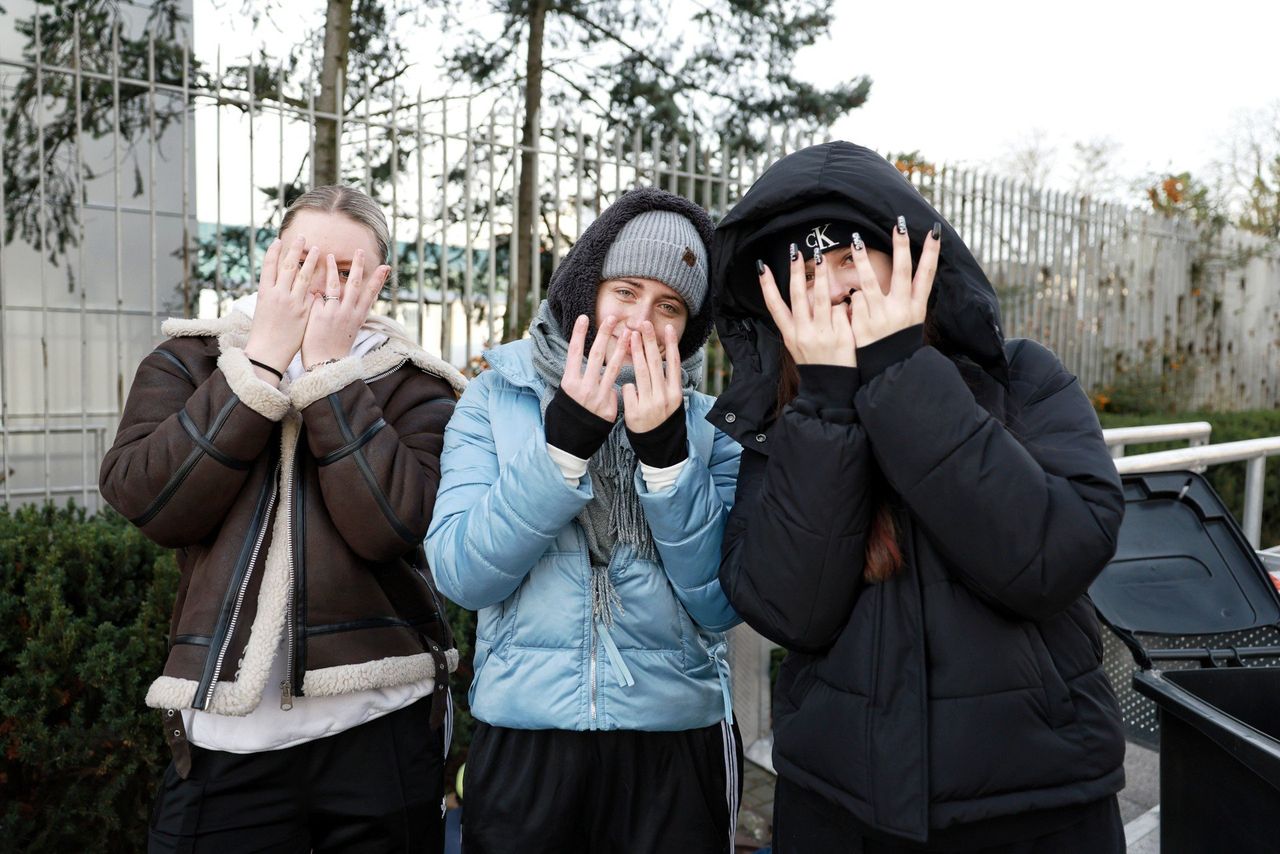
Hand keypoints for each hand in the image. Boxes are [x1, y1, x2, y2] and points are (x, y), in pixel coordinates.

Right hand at [244, 235, 320, 376]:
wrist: (267, 353)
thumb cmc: (264, 332)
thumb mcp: (263, 309)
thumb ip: (273, 294)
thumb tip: (281, 282)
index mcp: (264, 293)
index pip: (268, 267)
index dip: (274, 252)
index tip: (279, 240)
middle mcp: (277, 295)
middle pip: (287, 267)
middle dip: (295, 250)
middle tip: (302, 237)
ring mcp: (292, 303)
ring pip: (303, 276)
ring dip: (310, 261)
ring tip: (317, 249)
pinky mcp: (304, 312)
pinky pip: (312, 293)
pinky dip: (317, 282)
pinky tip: (325, 273)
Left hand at [300, 249, 389, 367]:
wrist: (326, 365)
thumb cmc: (336, 350)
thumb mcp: (350, 331)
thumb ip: (350, 314)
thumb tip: (350, 300)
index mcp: (358, 318)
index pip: (370, 294)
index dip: (378, 280)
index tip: (385, 267)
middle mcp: (349, 313)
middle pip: (355, 285)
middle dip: (358, 267)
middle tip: (360, 251)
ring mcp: (335, 313)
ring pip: (335, 285)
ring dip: (333, 268)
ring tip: (330, 255)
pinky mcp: (320, 314)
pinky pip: (317, 295)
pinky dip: (314, 287)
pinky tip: (310, 274)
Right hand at [561, 314, 627, 420]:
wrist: (571, 440)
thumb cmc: (568, 412)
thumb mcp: (566, 392)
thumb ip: (579, 378)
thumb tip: (595, 368)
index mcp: (569, 382)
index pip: (574, 352)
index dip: (578, 334)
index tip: (584, 317)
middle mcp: (583, 388)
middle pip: (595, 356)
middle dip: (604, 335)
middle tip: (612, 317)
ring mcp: (597, 398)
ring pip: (612, 369)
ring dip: (621, 350)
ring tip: (628, 334)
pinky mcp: (609, 409)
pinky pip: (616, 392)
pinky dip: (617, 387)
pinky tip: (619, 386)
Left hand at [622, 321, 682, 432]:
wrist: (658, 446)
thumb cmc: (663, 418)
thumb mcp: (672, 401)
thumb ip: (666, 381)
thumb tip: (659, 356)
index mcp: (676, 393)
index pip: (674, 364)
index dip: (671, 345)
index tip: (666, 328)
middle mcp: (664, 397)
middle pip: (656, 364)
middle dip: (649, 341)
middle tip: (644, 324)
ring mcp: (649, 405)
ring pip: (640, 373)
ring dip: (635, 352)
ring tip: (630, 336)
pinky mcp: (635, 412)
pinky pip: (628, 390)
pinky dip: (627, 387)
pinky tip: (629, 392)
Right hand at [758, 243, 855, 366]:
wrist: (831, 389)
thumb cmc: (817, 363)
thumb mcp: (799, 345)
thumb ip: (801, 322)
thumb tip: (807, 294)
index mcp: (790, 335)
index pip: (775, 306)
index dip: (767, 286)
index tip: (762, 267)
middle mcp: (804, 334)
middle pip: (798, 297)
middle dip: (796, 272)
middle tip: (796, 251)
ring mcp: (823, 334)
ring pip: (823, 298)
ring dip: (821, 276)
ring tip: (821, 257)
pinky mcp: (842, 336)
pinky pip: (844, 310)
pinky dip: (846, 307)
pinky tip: (851, 309)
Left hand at [848, 218, 939, 346]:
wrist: (886, 371)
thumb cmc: (897, 341)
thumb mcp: (909, 319)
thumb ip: (906, 296)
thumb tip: (908, 267)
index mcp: (915, 308)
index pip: (926, 276)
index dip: (932, 254)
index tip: (934, 233)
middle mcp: (900, 310)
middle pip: (901, 272)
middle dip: (901, 247)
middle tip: (898, 225)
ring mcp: (880, 318)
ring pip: (868, 282)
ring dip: (862, 260)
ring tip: (856, 241)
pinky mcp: (862, 325)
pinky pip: (853, 301)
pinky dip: (851, 302)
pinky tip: (851, 311)